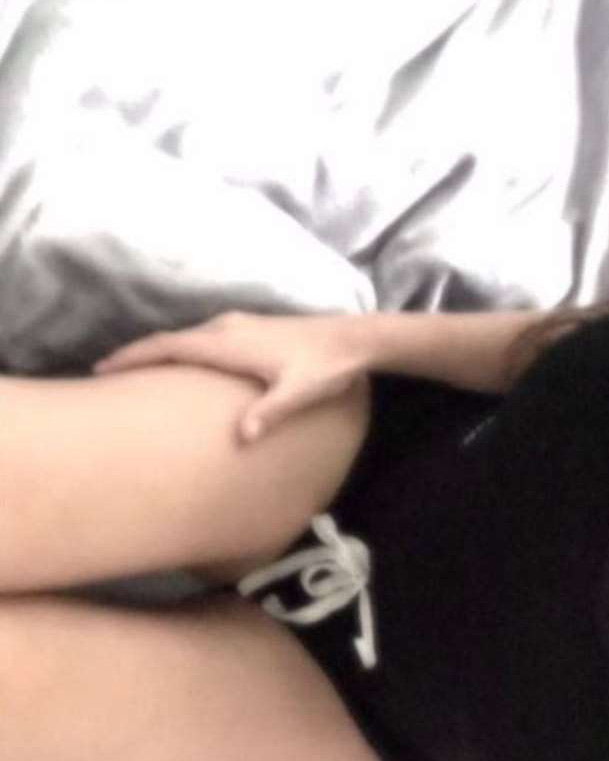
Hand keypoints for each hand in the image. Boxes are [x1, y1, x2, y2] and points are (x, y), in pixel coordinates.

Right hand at [95, 311, 368, 443]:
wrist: (353, 339)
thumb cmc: (326, 368)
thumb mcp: (298, 393)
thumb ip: (270, 412)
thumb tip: (243, 435)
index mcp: (229, 343)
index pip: (169, 347)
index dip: (134, 357)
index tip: (103, 368)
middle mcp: (226, 328)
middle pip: (170, 340)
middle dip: (136, 355)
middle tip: (106, 375)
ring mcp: (237, 325)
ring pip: (186, 338)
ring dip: (158, 352)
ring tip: (135, 373)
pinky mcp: (248, 329)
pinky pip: (202, 338)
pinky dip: (181, 350)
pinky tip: (182, 366)